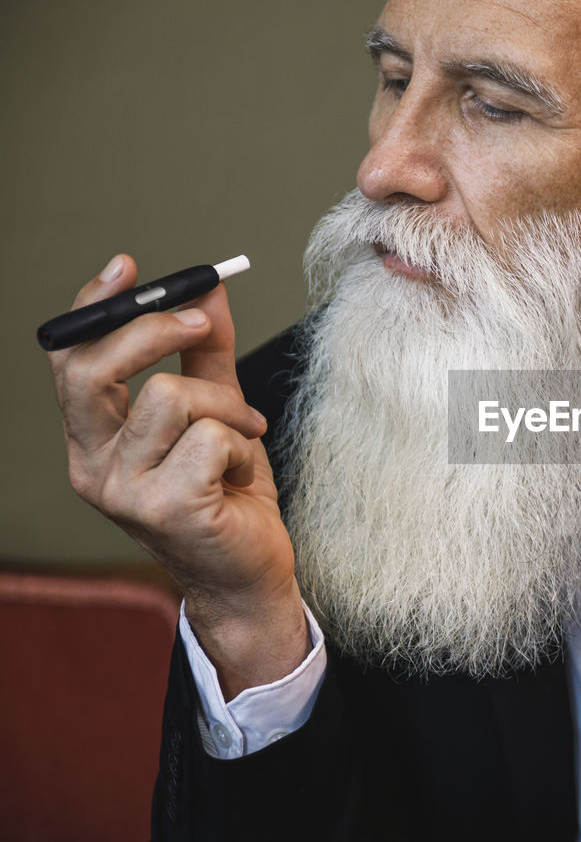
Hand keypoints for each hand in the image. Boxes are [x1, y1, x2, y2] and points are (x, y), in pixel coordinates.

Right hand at [49, 254, 307, 697]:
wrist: (250, 575)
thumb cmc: (229, 495)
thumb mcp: (218, 411)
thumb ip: (208, 353)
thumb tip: (209, 286)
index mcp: (92, 441)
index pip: (69, 362)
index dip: (93, 309)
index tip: (128, 267)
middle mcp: (93, 466)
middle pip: (94, 370)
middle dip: (153, 330)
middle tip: (201, 323)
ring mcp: (123, 491)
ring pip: (171, 396)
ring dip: (225, 406)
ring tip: (245, 434)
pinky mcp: (166, 507)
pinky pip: (210, 436)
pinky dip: (240, 443)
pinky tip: (240, 474)